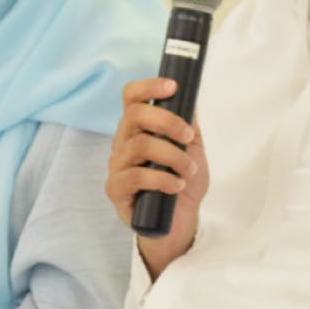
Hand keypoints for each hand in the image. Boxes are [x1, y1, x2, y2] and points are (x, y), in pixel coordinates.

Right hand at [106, 78, 209, 279]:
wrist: (180, 222)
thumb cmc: (183, 182)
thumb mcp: (193, 150)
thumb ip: (189, 125)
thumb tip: (190, 98)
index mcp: (139, 128)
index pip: (132, 97)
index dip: (148, 87)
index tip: (173, 87)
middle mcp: (124, 142)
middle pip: (135, 115)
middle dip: (167, 122)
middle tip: (189, 136)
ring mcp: (118, 165)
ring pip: (140, 146)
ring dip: (172, 156)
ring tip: (189, 169)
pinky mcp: (117, 190)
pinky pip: (136, 177)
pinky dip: (162, 179)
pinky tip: (177, 186)